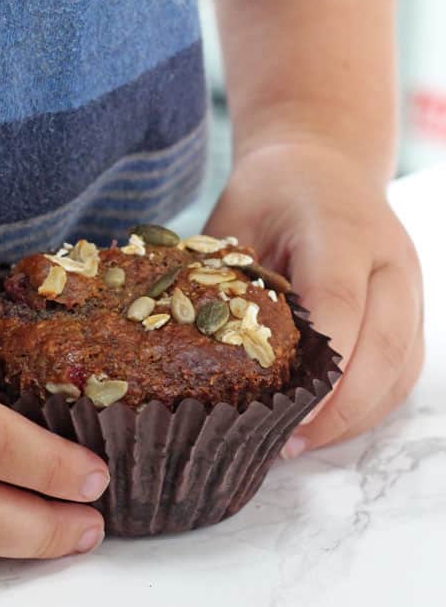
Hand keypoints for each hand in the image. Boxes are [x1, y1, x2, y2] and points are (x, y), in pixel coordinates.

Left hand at [204, 141, 423, 455]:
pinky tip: (327, 424)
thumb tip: (193, 358)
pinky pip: (403, 369)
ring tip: (301, 443)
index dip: (315, 365)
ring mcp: (410, 286)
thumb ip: (225, 282)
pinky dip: (370, 405)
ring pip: (401, 367)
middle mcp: (389, 259)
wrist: (324, 163)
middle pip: (383, 347)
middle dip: (339, 408)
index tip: (280, 412)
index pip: (338, 303)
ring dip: (356, 415)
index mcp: (341, 228)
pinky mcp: (412, 310)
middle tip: (288, 443)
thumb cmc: (271, 193)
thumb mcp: (234, 222)